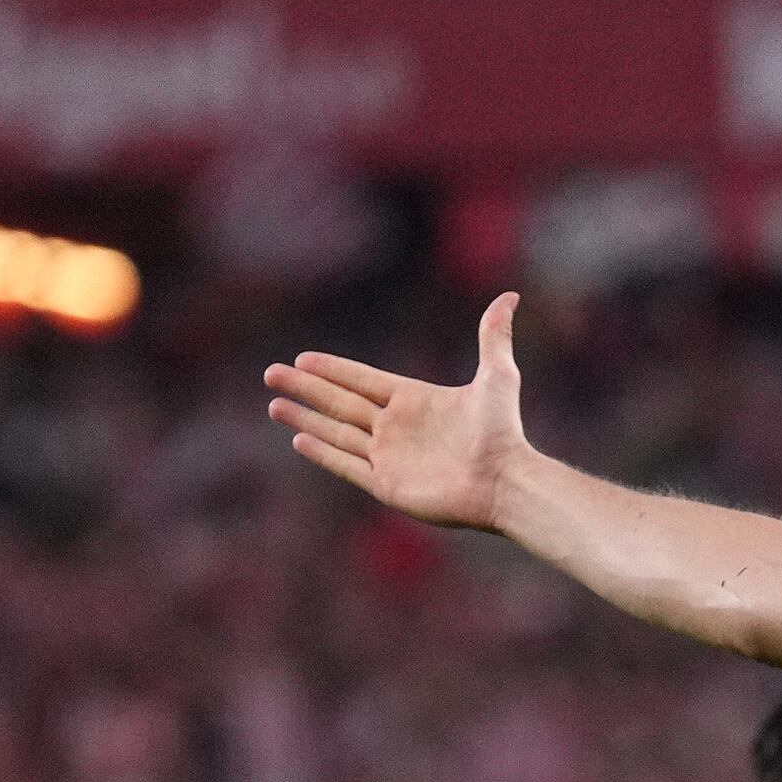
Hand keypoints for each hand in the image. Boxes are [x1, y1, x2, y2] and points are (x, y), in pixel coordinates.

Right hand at [267, 293, 532, 534]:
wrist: (505, 481)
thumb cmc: (503, 432)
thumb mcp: (498, 376)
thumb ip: (493, 336)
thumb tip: (510, 295)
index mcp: (414, 400)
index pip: (362, 380)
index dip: (333, 369)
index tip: (303, 358)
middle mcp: (396, 427)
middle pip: (339, 403)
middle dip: (305, 388)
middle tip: (271, 373)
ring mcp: (390, 457)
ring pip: (336, 433)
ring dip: (304, 418)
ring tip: (274, 406)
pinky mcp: (388, 485)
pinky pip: (347, 466)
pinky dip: (323, 453)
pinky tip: (299, 440)